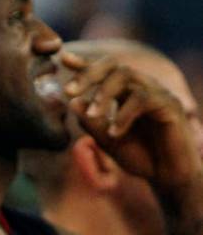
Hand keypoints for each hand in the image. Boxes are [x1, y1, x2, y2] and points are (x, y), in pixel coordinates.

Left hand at [62, 51, 201, 191]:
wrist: (167, 175)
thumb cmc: (138, 156)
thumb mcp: (107, 140)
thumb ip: (91, 123)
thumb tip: (72, 102)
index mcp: (124, 92)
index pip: (103, 71)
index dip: (83, 64)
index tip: (63, 59)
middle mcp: (141, 87)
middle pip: (113, 65)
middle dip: (88, 74)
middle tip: (69, 91)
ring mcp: (157, 92)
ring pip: (126, 76)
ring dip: (104, 95)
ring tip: (93, 115)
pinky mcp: (170, 104)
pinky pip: (142, 99)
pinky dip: (124, 114)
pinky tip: (116, 133)